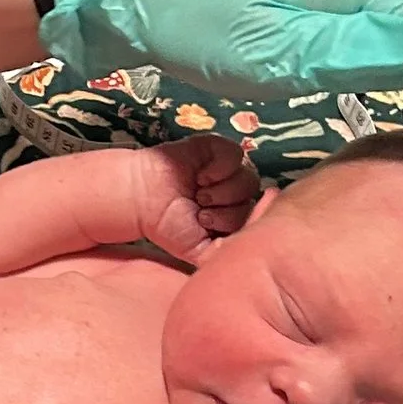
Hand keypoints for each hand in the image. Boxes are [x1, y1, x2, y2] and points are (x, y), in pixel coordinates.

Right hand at [139, 133, 260, 262]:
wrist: (142, 200)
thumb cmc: (169, 226)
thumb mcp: (199, 252)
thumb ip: (226, 254)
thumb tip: (250, 247)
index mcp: (237, 216)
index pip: (260, 220)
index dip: (242, 224)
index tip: (213, 228)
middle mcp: (237, 192)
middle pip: (257, 201)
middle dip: (227, 212)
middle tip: (201, 213)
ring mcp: (231, 170)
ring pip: (249, 180)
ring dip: (223, 191)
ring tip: (199, 194)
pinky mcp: (220, 148)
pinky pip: (237, 156)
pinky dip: (220, 169)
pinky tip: (201, 176)